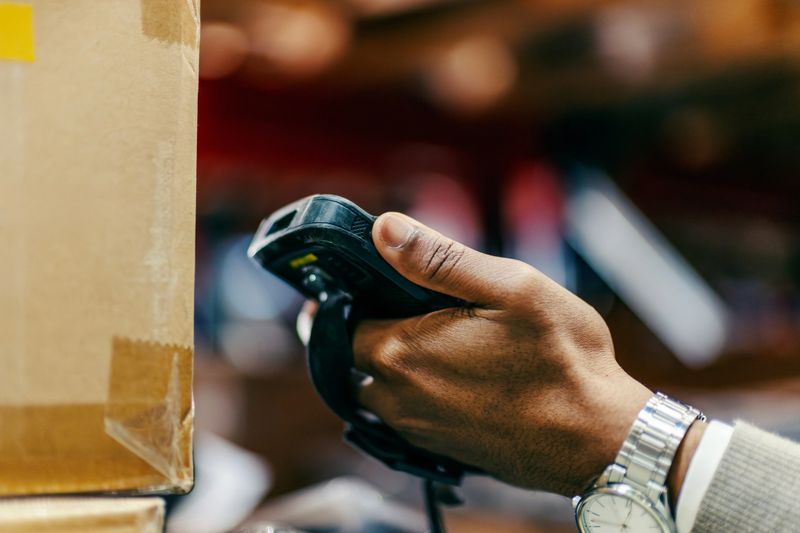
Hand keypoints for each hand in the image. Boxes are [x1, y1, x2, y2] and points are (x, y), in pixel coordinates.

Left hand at [351, 212, 652, 495]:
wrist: (597, 438)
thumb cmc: (562, 360)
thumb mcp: (509, 287)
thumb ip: (437, 258)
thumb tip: (384, 228)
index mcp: (402, 351)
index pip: (343, 320)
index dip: (358, 297)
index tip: (383, 284)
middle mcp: (396, 397)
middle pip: (358, 354)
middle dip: (378, 326)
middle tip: (423, 308)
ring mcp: (416, 429)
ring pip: (378, 386)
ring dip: (397, 361)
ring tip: (446, 339)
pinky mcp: (437, 448)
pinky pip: (405, 412)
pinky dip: (418, 389)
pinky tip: (462, 373)